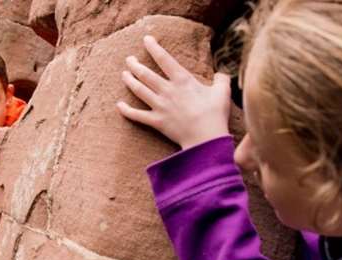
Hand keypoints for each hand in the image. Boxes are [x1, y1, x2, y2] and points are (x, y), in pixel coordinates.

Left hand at [117, 36, 231, 148]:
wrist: (206, 138)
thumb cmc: (215, 114)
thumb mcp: (222, 92)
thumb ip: (221, 80)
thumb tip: (221, 74)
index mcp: (182, 80)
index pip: (164, 59)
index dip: (154, 47)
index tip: (146, 39)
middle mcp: (168, 90)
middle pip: (146, 74)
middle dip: (135, 64)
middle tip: (129, 59)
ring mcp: (160, 106)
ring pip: (139, 90)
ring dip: (129, 81)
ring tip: (124, 74)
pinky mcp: (157, 122)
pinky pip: (137, 115)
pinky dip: (126, 110)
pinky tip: (119, 105)